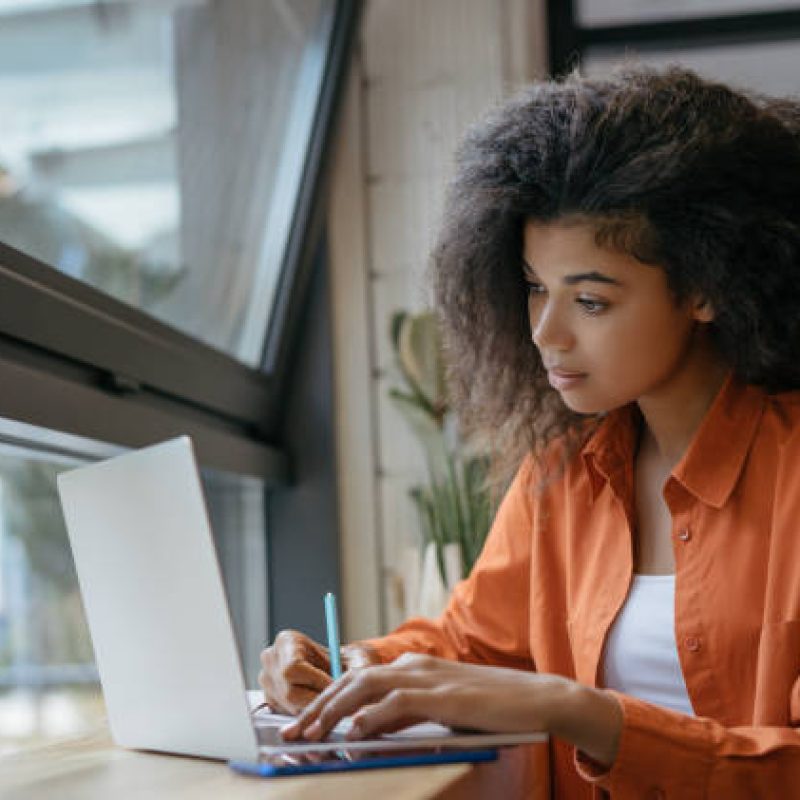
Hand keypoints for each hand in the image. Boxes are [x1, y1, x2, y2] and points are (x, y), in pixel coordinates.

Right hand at [258, 629, 377, 714]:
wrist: (340, 670)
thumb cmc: (347, 661)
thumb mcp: (355, 659)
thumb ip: (356, 668)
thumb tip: (358, 681)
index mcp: (286, 641)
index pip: (293, 668)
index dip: (316, 682)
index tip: (336, 688)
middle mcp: (270, 660)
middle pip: (289, 692)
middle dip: (316, 700)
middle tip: (337, 704)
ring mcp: (267, 682)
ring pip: (289, 707)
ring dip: (313, 712)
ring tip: (333, 708)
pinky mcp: (270, 701)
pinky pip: (288, 715)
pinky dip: (307, 717)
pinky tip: (322, 712)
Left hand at [281, 652, 565, 739]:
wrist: (536, 698)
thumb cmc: (488, 707)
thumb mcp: (437, 709)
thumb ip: (402, 715)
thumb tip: (364, 729)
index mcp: (411, 667)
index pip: (355, 680)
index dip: (323, 701)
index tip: (300, 725)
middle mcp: (413, 666)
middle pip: (351, 681)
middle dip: (317, 707)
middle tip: (291, 734)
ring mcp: (428, 678)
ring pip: (366, 688)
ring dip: (334, 711)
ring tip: (311, 735)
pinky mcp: (444, 696)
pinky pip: (398, 703)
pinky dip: (372, 716)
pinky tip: (354, 732)